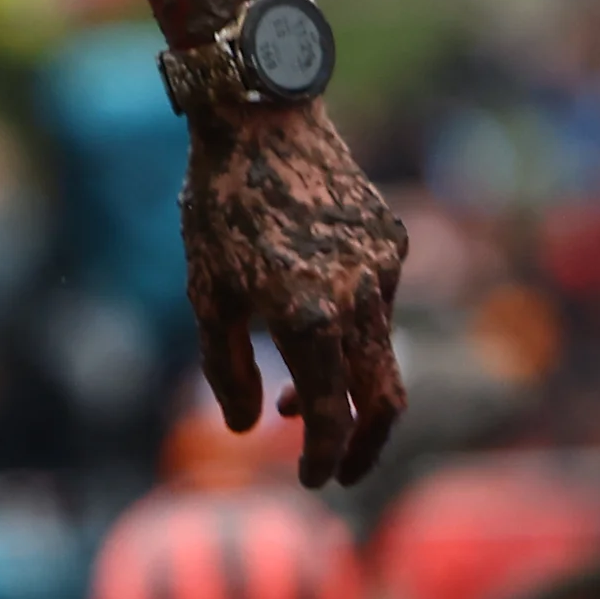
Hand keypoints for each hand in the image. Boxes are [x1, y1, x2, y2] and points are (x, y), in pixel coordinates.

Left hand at [182, 96, 408, 486]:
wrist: (261, 116)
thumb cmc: (219, 206)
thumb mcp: (207, 293)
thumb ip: (227, 370)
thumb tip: (249, 430)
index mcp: (309, 317)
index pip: (331, 417)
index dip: (323, 459)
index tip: (312, 482)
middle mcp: (360, 298)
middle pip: (385, 400)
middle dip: (365, 447)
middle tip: (338, 471)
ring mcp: (384, 267)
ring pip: (382, 350)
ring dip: (346, 385)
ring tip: (295, 396)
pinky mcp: (393, 239)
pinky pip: (380, 301)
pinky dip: (351, 328)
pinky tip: (308, 310)